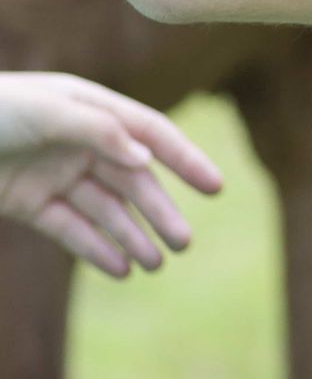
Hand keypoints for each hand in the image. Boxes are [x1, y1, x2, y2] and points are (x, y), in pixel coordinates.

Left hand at [0, 73, 223, 277]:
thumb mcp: (48, 111)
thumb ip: (100, 131)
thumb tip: (148, 158)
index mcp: (94, 110)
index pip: (151, 135)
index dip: (186, 159)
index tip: (215, 187)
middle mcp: (82, 143)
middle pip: (132, 181)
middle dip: (159, 213)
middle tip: (184, 243)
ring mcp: (56, 174)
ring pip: (106, 210)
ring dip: (131, 236)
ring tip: (155, 264)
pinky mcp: (30, 203)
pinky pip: (70, 229)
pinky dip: (95, 248)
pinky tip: (119, 268)